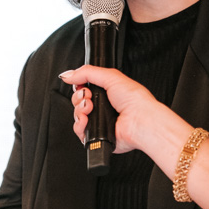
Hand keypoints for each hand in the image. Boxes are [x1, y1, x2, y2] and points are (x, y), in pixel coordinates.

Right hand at [61, 66, 175, 155]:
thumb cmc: (134, 100)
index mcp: (107, 93)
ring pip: (77, 116)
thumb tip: (68, 74)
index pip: (84, 89)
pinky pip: (79, 131)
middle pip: (78, 102)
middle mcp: (103, 108)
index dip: (80, 87)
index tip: (82, 85)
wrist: (140, 121)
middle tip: (89, 97)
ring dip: (79, 110)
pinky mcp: (97, 136)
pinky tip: (86, 120)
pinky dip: (80, 125)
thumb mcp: (110, 76)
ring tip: (90, 108)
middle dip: (79, 98)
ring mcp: (99, 122)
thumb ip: (87, 72)